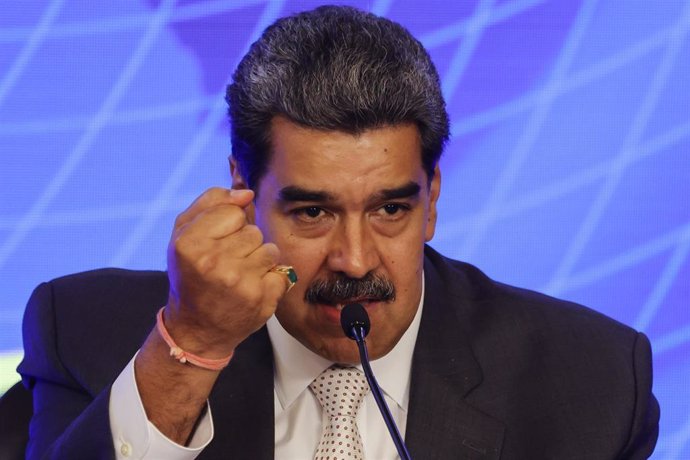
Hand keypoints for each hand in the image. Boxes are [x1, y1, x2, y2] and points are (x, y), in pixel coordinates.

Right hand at [164, 187, 286, 357]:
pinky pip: (282, 271)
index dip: (228, 226)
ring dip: (259, 261)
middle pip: (253, 230)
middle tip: (226, 264)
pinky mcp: (261, 298)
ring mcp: (239, 281)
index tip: (216, 244)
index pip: (233, 211)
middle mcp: (213, 262)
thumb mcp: (184, 233)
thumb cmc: (192, 275)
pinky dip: (271, 280)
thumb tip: (246, 193)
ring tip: (239, 276)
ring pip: (270, 249)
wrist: (197, 328)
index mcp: (189, 243)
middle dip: (244, 244)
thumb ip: (211, 202)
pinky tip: (251, 290)